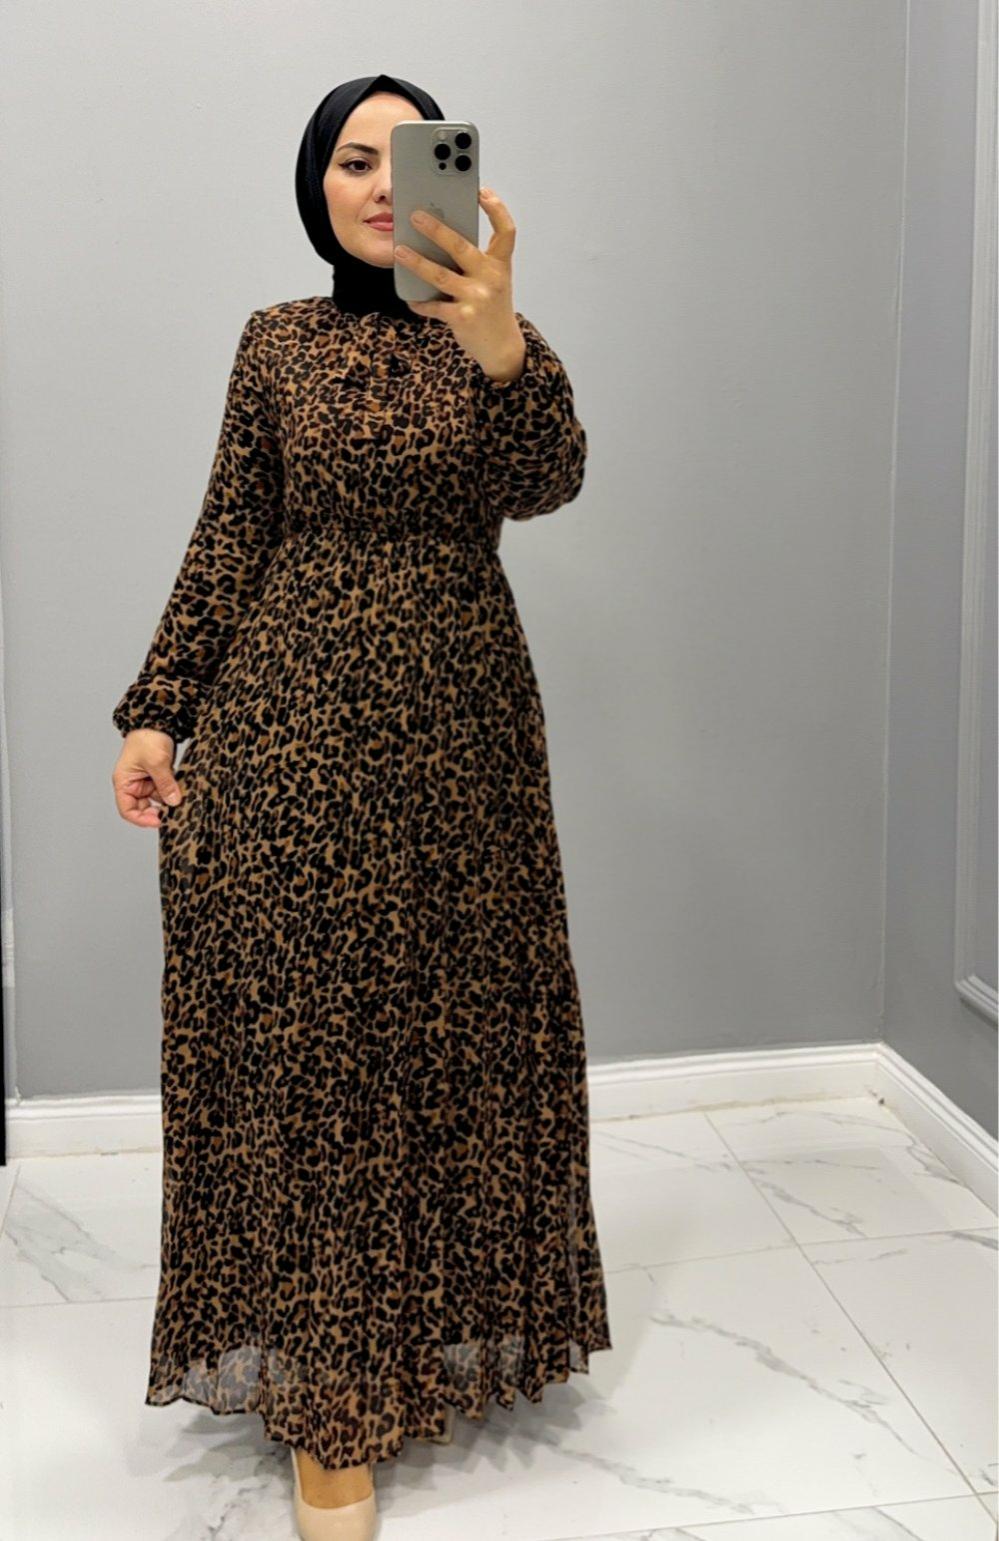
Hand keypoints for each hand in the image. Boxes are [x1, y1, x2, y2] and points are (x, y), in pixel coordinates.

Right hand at [112, 728, 182, 828]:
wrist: (158, 720)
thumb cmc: (148, 738)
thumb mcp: (157, 763)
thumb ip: (165, 784)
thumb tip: (173, 802)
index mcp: (124, 782)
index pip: (127, 810)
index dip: (141, 819)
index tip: (158, 821)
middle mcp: (133, 784)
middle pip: (143, 808)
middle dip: (157, 810)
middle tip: (172, 812)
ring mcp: (145, 781)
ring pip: (156, 800)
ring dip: (167, 800)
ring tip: (179, 798)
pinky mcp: (157, 776)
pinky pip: (164, 790)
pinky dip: (172, 792)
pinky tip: (180, 790)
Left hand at [395, 188, 525, 381]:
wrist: (502, 347)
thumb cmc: (492, 307)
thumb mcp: (493, 280)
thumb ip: (474, 261)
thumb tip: (438, 239)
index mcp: (500, 265)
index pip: (505, 231)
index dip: (496, 208)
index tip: (481, 190)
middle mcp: (491, 278)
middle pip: (461, 247)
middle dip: (436, 230)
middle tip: (415, 216)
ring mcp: (477, 298)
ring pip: (440, 276)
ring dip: (417, 262)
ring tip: (399, 252)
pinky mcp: (463, 318)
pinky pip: (434, 307)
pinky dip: (420, 302)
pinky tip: (409, 297)